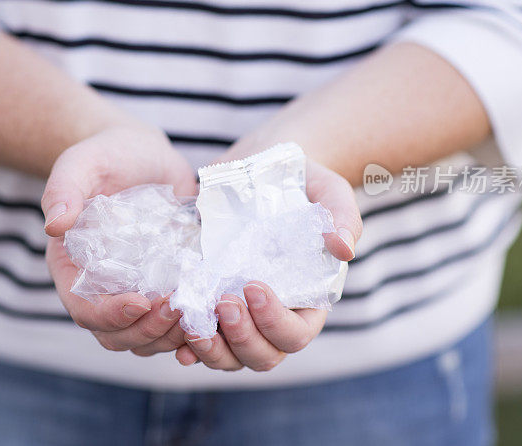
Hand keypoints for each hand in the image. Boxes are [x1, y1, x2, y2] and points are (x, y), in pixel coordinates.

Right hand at [42, 125, 194, 353]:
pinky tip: (214, 312)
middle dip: (148, 330)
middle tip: (180, 307)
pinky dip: (192, 327)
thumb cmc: (107, 155)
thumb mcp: (82, 163)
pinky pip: (174, 324)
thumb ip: (63, 189)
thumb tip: (54, 225)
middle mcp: (101, 288)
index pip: (84, 310)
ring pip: (147, 338)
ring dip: (173, 335)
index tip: (142, 301)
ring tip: (200, 312)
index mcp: (72, 268)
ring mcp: (134, 291)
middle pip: (118, 335)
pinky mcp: (165, 287)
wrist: (144, 155)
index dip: (110, 315)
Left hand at [175, 153, 362, 370]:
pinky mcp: (210, 302)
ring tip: (193, 324)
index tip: (253, 285)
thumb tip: (344, 249)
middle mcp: (274, 316)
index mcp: (308, 300)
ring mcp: (241, 315)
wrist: (259, 165)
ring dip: (211, 349)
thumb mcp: (328, 190)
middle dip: (242, 337)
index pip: (296, 334)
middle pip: (263, 355)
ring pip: (230, 356)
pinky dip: (189, 344)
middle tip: (223, 301)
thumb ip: (341, 216)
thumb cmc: (301, 182)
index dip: (274, 321)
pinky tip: (177, 337)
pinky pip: (201, 339)